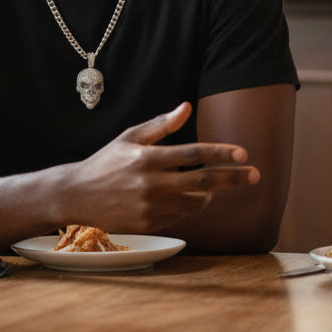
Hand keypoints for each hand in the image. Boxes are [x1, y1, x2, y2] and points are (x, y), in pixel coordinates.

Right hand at [64, 102, 258, 231]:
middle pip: (204, 181)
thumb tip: (186, 107)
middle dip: (233, 178)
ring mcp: (151, 207)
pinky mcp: (149, 224)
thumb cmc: (106, 162)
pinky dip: (187, 206)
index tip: (243, 154)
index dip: (222, 154)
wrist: (77, 196)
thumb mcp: (130, 138)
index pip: (194, 154)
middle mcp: (152, 183)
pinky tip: (183, 199)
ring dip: (209, 194)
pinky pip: (180, 216)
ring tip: (210, 187)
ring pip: (196, 202)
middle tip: (255, 175)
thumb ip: (161, 125)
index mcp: (149, 158)